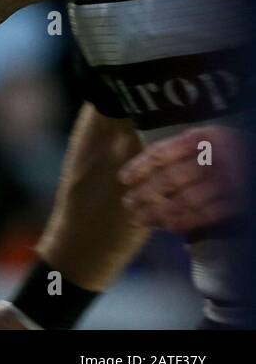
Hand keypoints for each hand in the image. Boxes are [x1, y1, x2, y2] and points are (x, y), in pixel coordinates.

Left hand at [118, 126, 246, 233]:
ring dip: (160, 211)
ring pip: (187, 200)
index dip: (140, 166)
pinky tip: (167, 226)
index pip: (163, 152)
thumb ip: (183, 148)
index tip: (123, 179)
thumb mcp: (210, 138)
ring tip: (140, 219)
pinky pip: (207, 215)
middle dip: (146, 193)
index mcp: (204, 137)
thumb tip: (144, 169)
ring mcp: (228, 182)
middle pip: (172, 178)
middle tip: (127, 203)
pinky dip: (185, 221)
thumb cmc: (234, 148)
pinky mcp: (239, 203)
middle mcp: (214, 159)